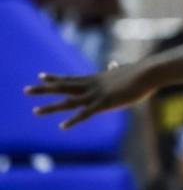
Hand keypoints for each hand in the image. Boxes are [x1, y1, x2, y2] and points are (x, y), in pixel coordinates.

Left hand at [25, 64, 155, 129]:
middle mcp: (92, 85)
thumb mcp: (124, 70)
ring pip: (69, 102)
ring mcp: (97, 94)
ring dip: (51, 107)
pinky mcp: (105, 103)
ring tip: (35, 111)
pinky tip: (63, 126)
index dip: (55, 78)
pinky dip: (74, 120)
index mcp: (96, 78)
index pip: (71, 78)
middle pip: (63, 87)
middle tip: (26, 90)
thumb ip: (116, 69)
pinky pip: (86, 113)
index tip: (41, 76)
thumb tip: (113, 63)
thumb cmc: (140, 72)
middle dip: (44, 89)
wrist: (149, 72)